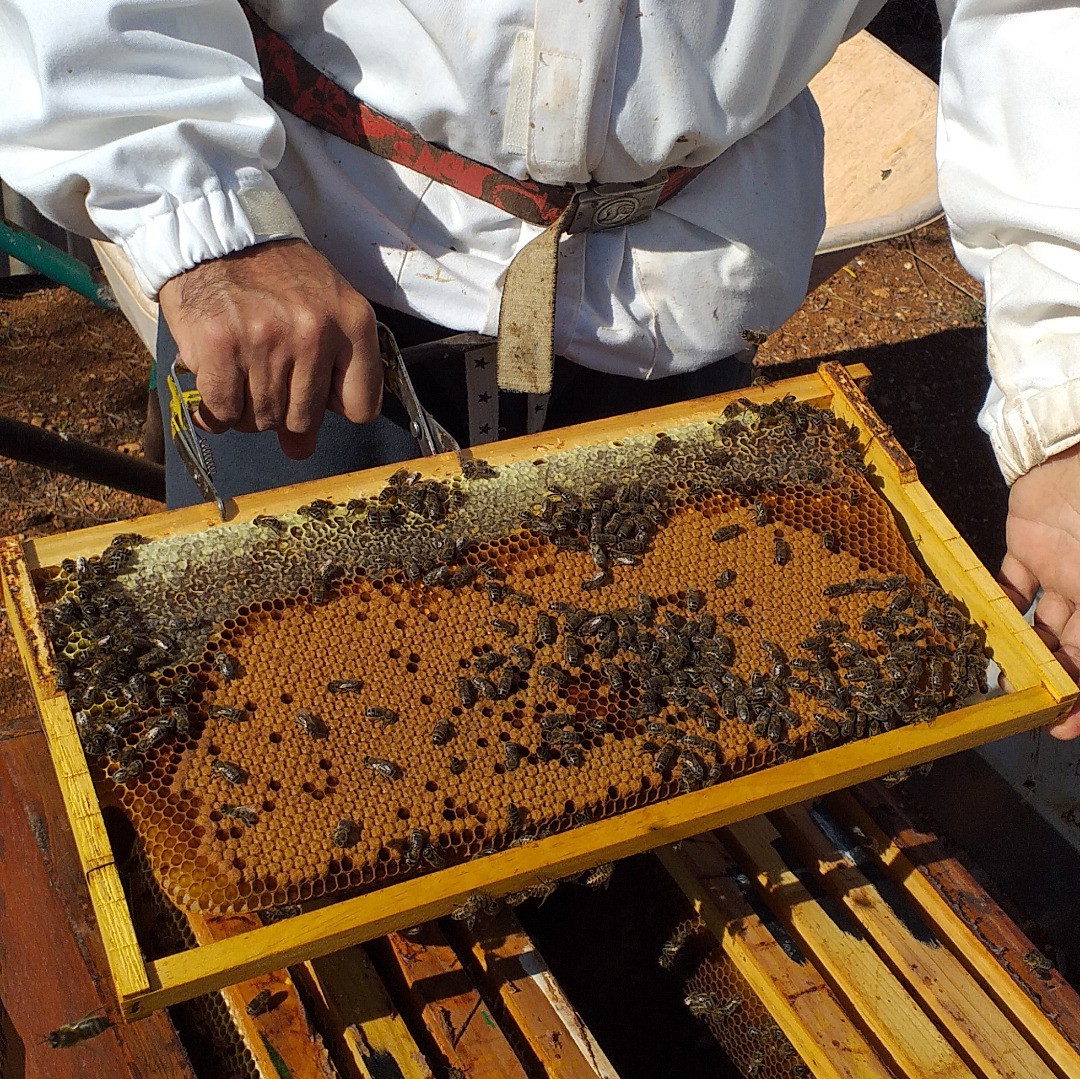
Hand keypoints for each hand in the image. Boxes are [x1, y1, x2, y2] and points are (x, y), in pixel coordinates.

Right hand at [157, 239, 381, 459]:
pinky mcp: (219, 347)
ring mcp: (265, 342)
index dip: (335, 409)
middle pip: (305, 419)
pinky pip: (224, 412)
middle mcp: (313, 333)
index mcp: (351, 322)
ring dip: (249, 412)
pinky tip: (218, 387)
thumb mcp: (330, 305)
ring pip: (263, 420)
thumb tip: (303, 443)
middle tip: (269, 388)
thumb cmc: (276, 275)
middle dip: (286, 415)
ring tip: (242, 380)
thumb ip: (336, 366)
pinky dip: (218, 412)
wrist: (219, 236)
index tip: (319, 399)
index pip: (361, 408)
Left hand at [998, 443, 1079, 737]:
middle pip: (1068, 646)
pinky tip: (976, 623)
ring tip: (993, 672)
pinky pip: (1007, 579)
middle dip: (1047, 676)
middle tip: (1016, 703)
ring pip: (1037, 620)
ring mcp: (1061, 569)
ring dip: (1018, 645)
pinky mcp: (1029, 544)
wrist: (1077, 458)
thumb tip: (1079, 674)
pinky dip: (994, 599)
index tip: (1059, 726)